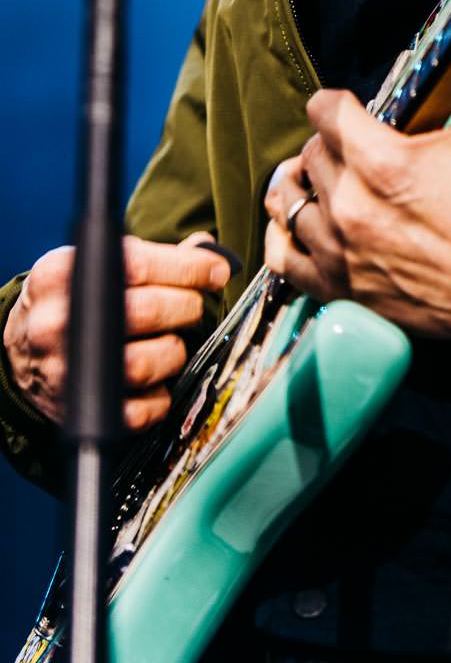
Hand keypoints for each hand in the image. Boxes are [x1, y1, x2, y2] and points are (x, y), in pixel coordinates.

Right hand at [2, 233, 233, 431]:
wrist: (20, 353)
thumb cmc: (70, 300)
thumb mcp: (90, 266)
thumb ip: (147, 257)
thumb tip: (208, 250)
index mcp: (59, 275)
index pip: (137, 264)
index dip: (188, 267)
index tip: (217, 270)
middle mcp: (56, 322)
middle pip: (147, 311)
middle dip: (186, 307)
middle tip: (191, 307)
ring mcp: (64, 371)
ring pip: (146, 363)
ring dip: (174, 352)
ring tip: (170, 342)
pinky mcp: (78, 410)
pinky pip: (139, 411)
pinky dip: (160, 397)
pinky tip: (155, 381)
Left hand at [263, 43, 450, 344]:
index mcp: (383, 161)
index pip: (325, 110)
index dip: (338, 104)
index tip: (349, 110)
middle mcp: (351, 204)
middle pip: (310, 153)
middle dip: (330, 145)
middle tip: (353, 149)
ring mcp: (339, 249)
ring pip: (288, 199)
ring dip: (304, 185)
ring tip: (319, 181)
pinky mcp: (338, 288)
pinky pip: (282, 257)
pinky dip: (285, 236)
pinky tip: (299, 224)